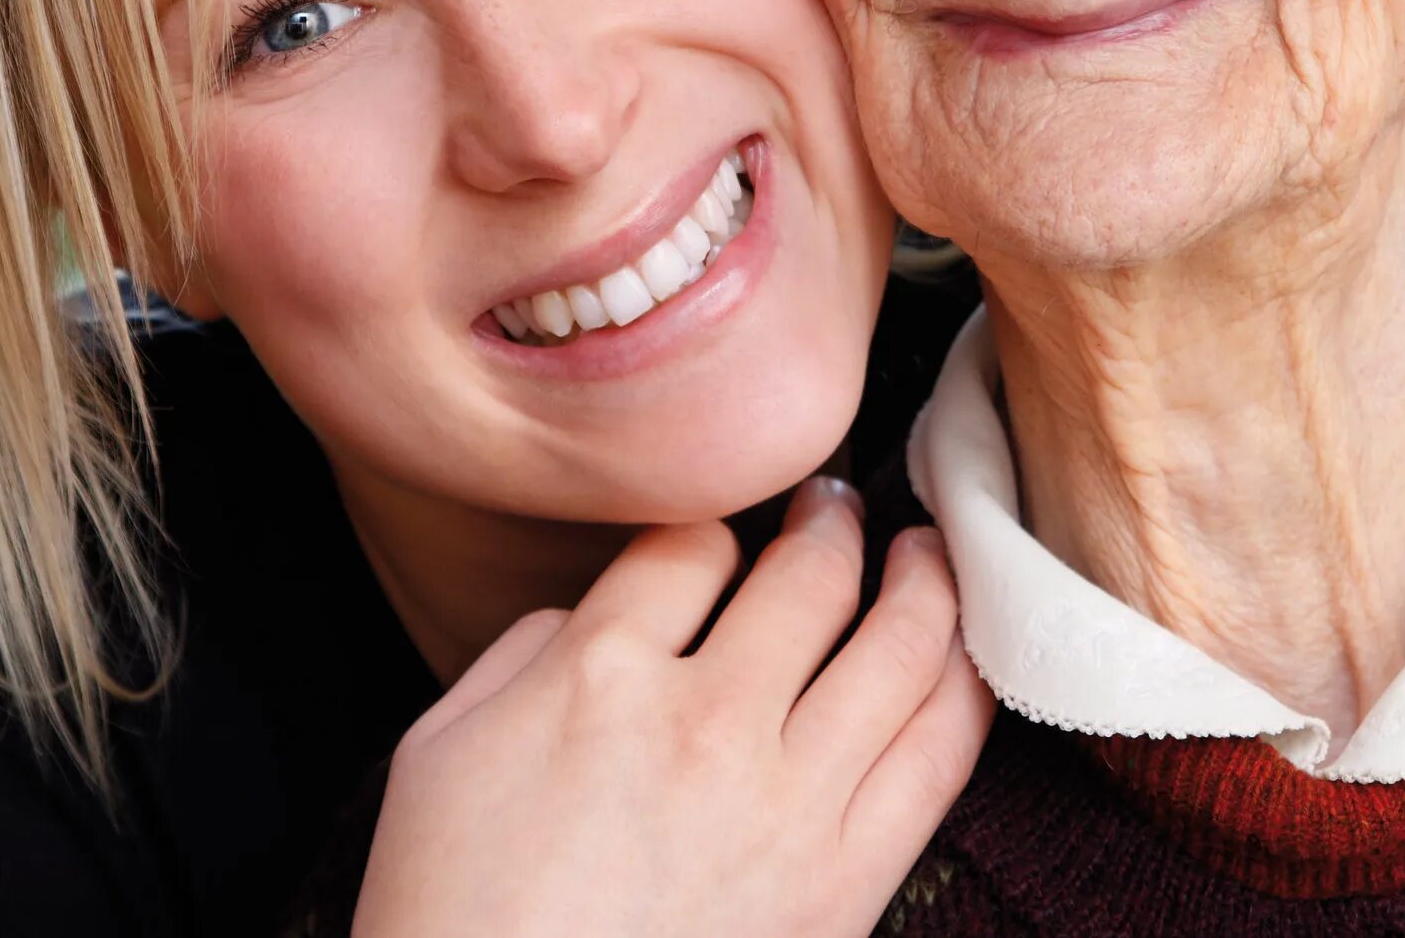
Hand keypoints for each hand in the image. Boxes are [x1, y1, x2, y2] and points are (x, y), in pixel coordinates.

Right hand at [353, 478, 993, 937]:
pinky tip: (962, 656)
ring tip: (928, 552)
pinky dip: (965, 686)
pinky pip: (938, 758)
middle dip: (833, 521)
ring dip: (925, 579)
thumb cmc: (452, 913)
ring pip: (899, 648)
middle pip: (811, 576)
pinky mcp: (845, 884)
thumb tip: (594, 616)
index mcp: (598, 675)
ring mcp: (786, 803)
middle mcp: (707, 721)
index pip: (689, 546)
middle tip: (838, 506)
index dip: (711, 526)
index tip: (722, 536)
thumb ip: (523, 652)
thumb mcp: (439, 752)